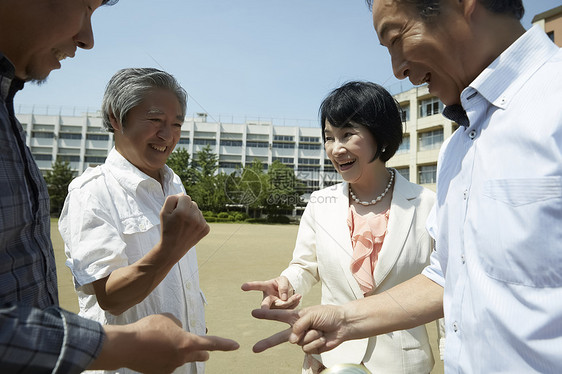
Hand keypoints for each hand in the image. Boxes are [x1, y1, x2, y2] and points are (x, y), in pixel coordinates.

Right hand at [93, 314, 238, 372]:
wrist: (127, 346)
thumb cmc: (148, 328)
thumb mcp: (166, 319)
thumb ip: (177, 325)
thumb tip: (177, 331)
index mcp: (187, 342)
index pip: (212, 343)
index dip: (225, 344)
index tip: (236, 346)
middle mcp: (182, 358)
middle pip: (199, 356)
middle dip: (202, 353)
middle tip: (204, 352)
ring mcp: (170, 367)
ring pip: (179, 358)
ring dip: (176, 352)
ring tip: (160, 342)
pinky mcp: (159, 373)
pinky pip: (165, 363)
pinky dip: (162, 357)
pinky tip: (152, 351)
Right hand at [159, 194, 209, 260]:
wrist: (173, 248)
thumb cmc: (167, 228)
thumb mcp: (163, 212)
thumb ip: (172, 199)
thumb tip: (183, 194)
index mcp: (182, 212)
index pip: (185, 197)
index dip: (179, 203)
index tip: (175, 212)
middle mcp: (194, 217)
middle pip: (193, 203)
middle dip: (186, 208)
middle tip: (179, 219)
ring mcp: (201, 224)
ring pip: (198, 211)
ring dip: (192, 214)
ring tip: (184, 225)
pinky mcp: (206, 229)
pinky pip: (202, 218)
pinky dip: (197, 222)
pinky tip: (190, 229)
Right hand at [241, 276, 301, 308]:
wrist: (290, 292)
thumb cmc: (283, 284)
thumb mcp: (284, 280)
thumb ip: (283, 287)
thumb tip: (283, 298)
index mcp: (266, 287)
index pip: (257, 286)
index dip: (250, 286)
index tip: (243, 286)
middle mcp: (267, 299)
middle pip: (265, 305)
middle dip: (265, 309)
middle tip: (264, 311)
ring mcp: (273, 307)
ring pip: (282, 306)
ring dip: (291, 301)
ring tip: (298, 295)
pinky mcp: (280, 313)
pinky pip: (288, 309)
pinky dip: (294, 303)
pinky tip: (297, 299)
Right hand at [250, 304, 347, 353]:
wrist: (342, 324)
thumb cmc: (328, 315)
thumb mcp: (311, 314)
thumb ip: (298, 325)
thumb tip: (292, 340)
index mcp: (295, 317)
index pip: (277, 315)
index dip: (266, 314)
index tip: (254, 313)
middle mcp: (297, 329)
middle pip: (278, 338)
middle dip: (266, 343)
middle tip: (255, 349)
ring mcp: (303, 339)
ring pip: (299, 342)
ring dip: (311, 335)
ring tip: (319, 330)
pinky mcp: (310, 348)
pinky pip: (308, 347)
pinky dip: (316, 342)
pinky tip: (322, 338)